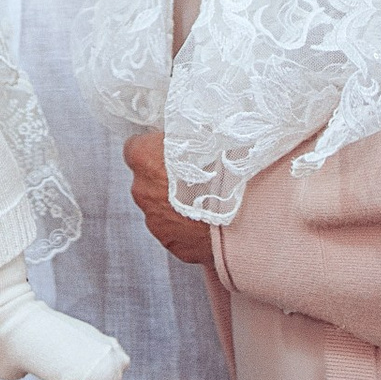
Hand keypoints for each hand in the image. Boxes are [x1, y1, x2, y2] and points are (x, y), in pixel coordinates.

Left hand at [125, 129, 215, 266]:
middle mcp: (142, 191)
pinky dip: (188, 228)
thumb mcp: (201, 135)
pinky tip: (209, 223)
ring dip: (176, 206)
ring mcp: (155, 221)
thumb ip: (181, 139)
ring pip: (160, 210)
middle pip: (147, 182)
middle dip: (164, 180)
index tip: (169, 152)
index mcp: (144, 159)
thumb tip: (180, 136)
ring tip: (206, 203)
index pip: (135, 148)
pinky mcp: (173, 244)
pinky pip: (176, 233)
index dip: (153, 149)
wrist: (245, 209)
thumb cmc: (224, 166)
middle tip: (194, 178)